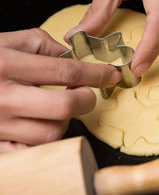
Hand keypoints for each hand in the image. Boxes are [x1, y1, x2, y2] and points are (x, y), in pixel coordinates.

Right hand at [0, 29, 120, 152]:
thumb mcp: (2, 41)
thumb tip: (72, 54)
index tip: (111, 75)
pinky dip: (41, 143)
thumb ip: (38, 43)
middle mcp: (1, 97)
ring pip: (51, 134)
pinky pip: (30, 153)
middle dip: (85, 101)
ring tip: (53, 111)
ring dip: (63, 122)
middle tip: (85, 95)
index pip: (66, 72)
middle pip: (64, 107)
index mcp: (4, 65)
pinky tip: (36, 128)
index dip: (96, 74)